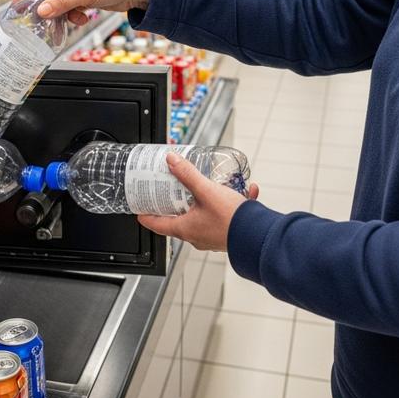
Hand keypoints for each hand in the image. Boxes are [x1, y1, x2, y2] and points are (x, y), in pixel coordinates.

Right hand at [13, 0, 151, 25]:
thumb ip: (62, 3)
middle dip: (49, 11)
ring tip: (74, 21)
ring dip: (64, 16)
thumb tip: (42, 11)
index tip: (16, 8)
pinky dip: (75, 17)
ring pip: (60, 6)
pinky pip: (71, 10)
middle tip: (45, 24)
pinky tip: (84, 19)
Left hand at [137, 153, 260, 252]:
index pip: (157, 225)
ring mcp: (212, 237)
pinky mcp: (227, 233)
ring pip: (202, 217)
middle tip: (170, 193)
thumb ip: (188, 174)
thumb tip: (171, 160)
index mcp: (185, 229)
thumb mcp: (206, 190)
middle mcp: (196, 236)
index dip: (146, 217)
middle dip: (175, 205)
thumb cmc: (231, 219)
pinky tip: (244, 191)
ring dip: (204, 202)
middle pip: (178, 220)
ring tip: (208, 189)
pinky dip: (230, 203)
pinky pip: (225, 216)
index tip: (140, 212)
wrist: (258, 234)